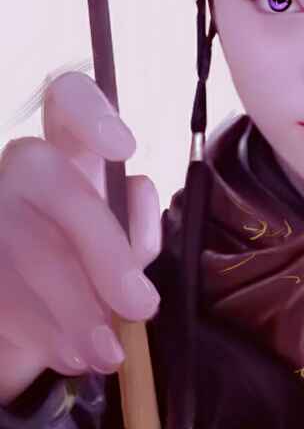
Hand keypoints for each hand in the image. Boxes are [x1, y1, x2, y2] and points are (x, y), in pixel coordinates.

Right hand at [0, 71, 162, 403]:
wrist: (37, 320)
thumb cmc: (91, 270)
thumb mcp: (123, 249)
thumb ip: (136, 229)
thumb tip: (135, 200)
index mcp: (71, 152)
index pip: (67, 98)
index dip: (91, 111)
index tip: (125, 147)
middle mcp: (22, 168)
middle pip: (52, 183)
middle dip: (104, 251)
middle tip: (142, 306)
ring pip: (21, 244)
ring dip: (73, 307)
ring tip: (108, 351)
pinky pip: (0, 292)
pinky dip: (39, 330)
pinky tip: (69, 354)